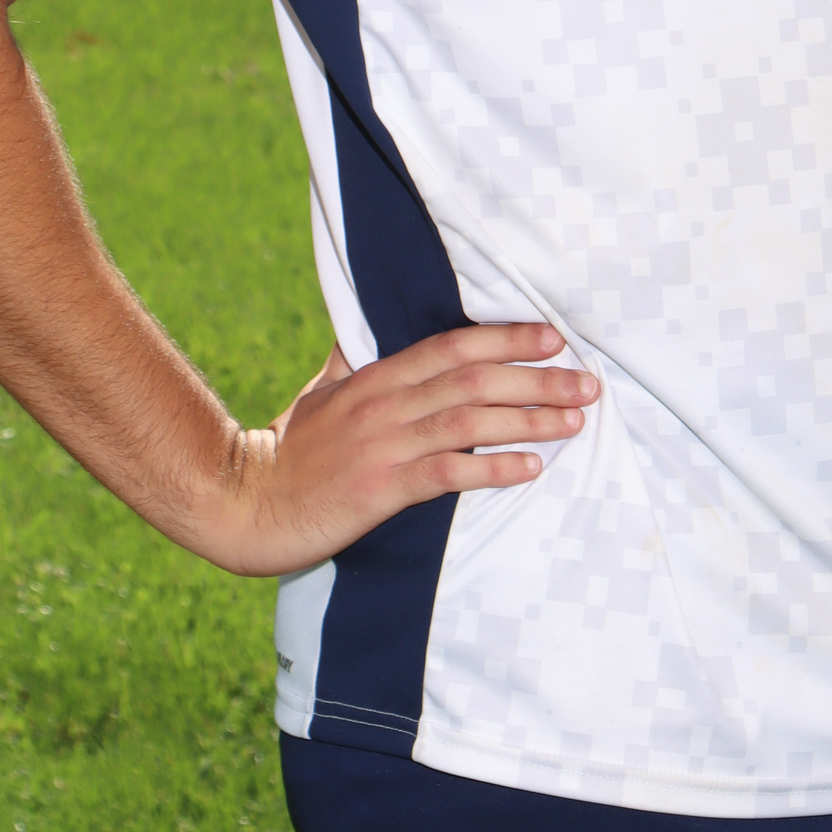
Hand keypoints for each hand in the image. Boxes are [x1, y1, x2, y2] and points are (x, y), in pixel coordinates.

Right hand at [216, 322, 597, 577]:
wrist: (244, 502)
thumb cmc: (288, 449)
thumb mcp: (322, 393)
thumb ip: (353, 360)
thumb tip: (367, 329)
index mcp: (375, 376)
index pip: (452, 346)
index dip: (506, 338)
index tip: (554, 338)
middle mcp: (385, 404)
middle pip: (473, 380)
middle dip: (536, 379)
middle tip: (587, 384)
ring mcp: (383, 446)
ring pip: (468, 423)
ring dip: (528, 421)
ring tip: (573, 421)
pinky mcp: (379, 490)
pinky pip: (447, 474)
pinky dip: (492, 469)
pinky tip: (530, 468)